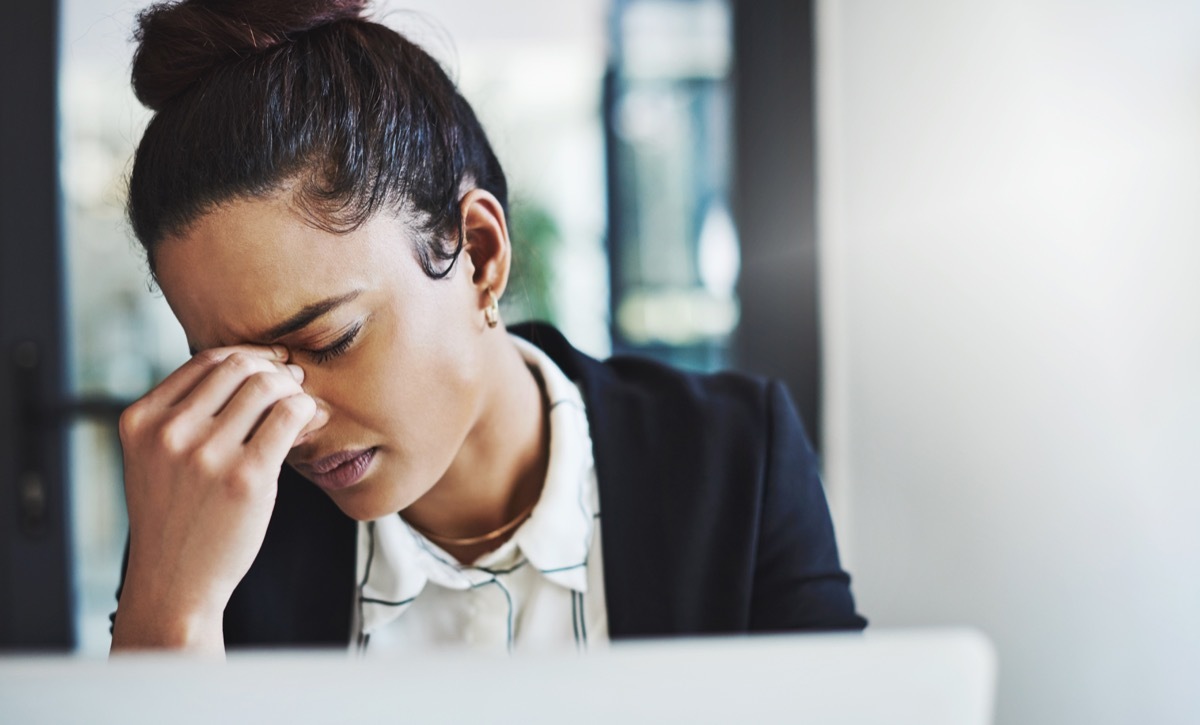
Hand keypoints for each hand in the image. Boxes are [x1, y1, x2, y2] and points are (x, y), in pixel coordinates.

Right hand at [111, 345, 317, 653]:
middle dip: (274, 371)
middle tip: (294, 386)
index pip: (207, 360)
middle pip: (240, 366)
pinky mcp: (246, 477)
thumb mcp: (157, 458)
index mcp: (141, 420)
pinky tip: (311, 422)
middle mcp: (169, 432)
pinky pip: (289, 416)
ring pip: (267, 386)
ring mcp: (206, 454)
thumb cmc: (176, 518)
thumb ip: (189, 414)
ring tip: (302, 407)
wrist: (174, 583)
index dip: (249, 358)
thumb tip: (263, 370)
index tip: (271, 370)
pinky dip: (307, 410)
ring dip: (293, 390)